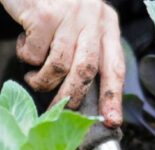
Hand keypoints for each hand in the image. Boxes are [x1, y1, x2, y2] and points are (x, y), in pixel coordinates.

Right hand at [0, 0, 124, 126]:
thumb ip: (88, 49)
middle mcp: (93, 19)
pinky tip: (26, 47)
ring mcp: (68, 16)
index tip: (112, 120)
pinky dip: (28, 57)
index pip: (115, 66)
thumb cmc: (54, 5)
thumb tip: (86, 92)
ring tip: (36, 79)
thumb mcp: (80, 23)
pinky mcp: (44, 15)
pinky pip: (36, 53)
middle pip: (88, 70)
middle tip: (63, 110)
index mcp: (107, 24)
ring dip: (45, 80)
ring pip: (61, 65)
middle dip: (74, 96)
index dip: (114, 96)